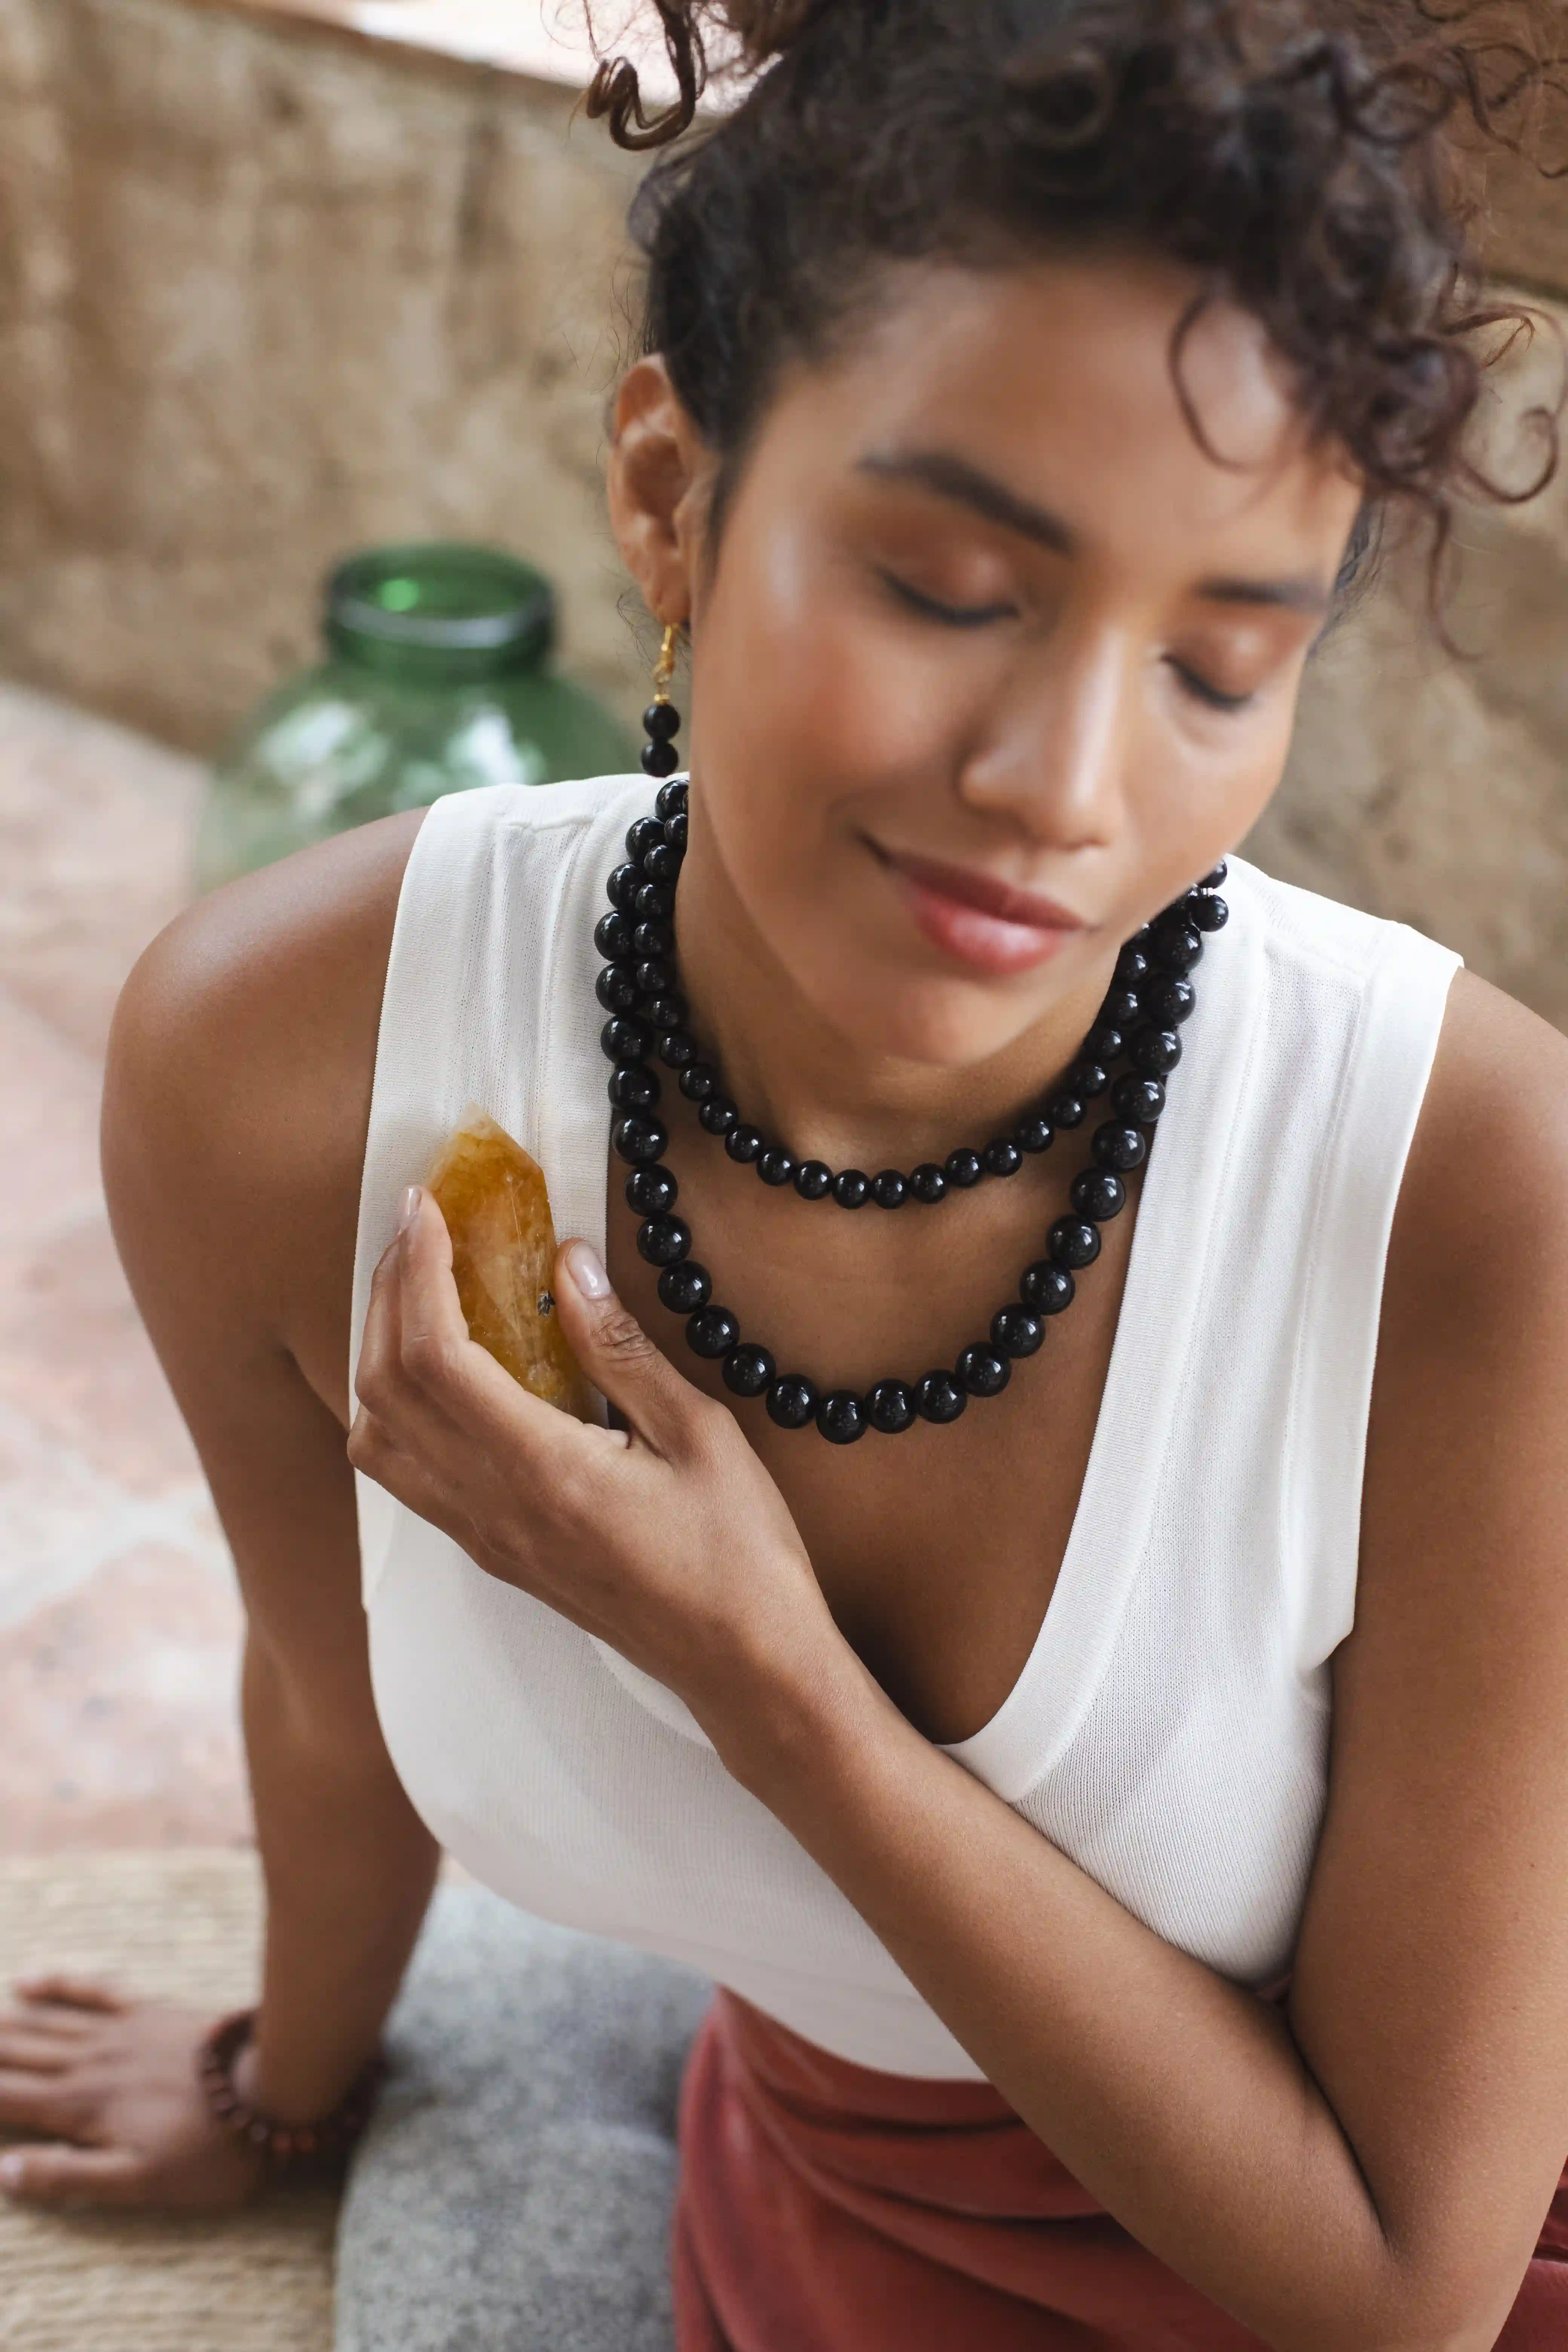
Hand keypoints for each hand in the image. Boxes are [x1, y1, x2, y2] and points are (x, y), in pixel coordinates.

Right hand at [0, 1974, 265, 2210]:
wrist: (277, 2086)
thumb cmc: (212, 2150)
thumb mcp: (139, 2184)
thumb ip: (68, 2177)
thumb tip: (2, 2173)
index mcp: (81, 2108)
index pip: (2, 2101)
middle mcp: (89, 2063)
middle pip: (11, 2055)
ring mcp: (118, 2030)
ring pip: (41, 2022)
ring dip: (1, 2022)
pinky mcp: (149, 2010)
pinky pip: (93, 1990)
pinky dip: (58, 1983)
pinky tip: (28, 1979)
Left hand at [346, 1188, 843, 1752]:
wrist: (743, 1666)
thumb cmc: (740, 1554)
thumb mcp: (700, 1435)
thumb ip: (622, 1351)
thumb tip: (567, 1263)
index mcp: (543, 1473)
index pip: (434, 1357)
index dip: (416, 1273)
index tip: (427, 1208)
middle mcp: (494, 1509)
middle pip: (386, 1389)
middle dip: (387, 1293)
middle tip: (419, 1227)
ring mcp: (486, 1537)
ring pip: (378, 1437)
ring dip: (380, 1351)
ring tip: (419, 1289)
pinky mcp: (495, 1552)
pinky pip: (408, 1475)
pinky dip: (398, 1407)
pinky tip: (442, 1367)